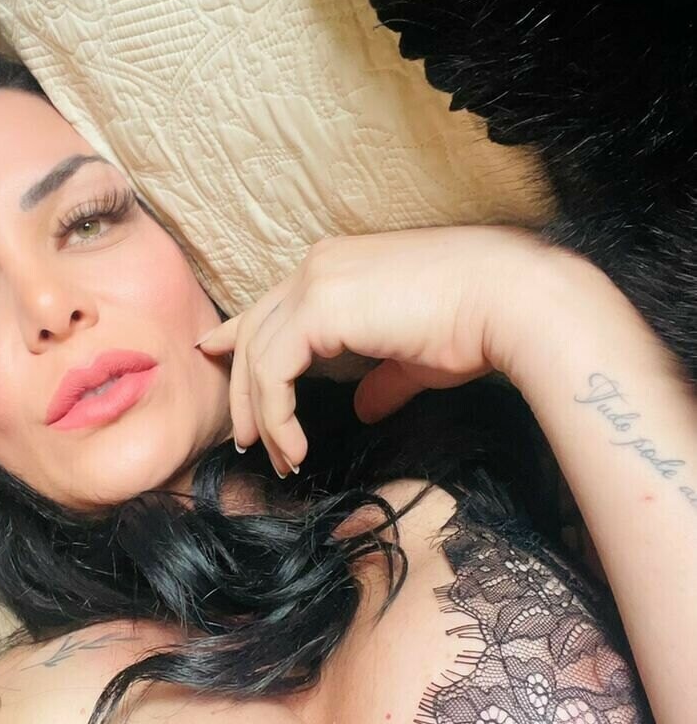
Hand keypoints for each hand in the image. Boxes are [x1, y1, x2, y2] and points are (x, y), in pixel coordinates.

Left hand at [195, 224, 550, 475]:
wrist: (508, 302)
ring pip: (257, 354)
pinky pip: (273, 370)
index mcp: (339, 267)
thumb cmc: (475, 326)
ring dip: (261, 414)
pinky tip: (295, 447)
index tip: (215, 359)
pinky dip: (276, 414)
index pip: (273, 304)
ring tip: (278, 458)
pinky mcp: (319, 309)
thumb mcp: (415, 359)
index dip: (239, 335)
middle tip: (247, 440)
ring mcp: (316, 282)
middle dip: (242, 388)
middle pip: (254, 329)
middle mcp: (319, 265)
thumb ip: (382, 379)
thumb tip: (364, 408)